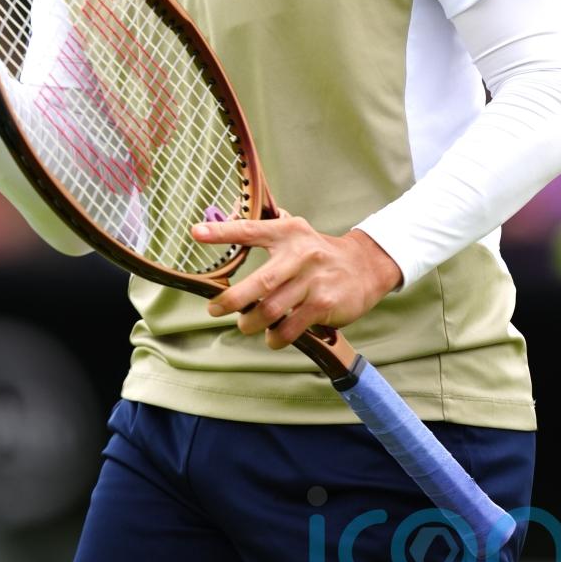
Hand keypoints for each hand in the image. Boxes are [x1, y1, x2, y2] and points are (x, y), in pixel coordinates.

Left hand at [191, 214, 401, 347]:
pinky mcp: (324, 304)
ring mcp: (314, 280)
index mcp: (287, 232)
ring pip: (271, 310)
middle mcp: (300, 253)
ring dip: (252, 323)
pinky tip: (272, 337)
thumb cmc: (320, 253)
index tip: (195, 233)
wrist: (365, 266)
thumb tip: (225, 223)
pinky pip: (291, 328)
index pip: (250, 230)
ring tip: (246, 324)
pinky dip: (276, 338)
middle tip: (214, 310)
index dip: (222, 232)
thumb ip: (266, 231)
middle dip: (231, 301)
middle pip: (259, 283)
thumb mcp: (297, 233)